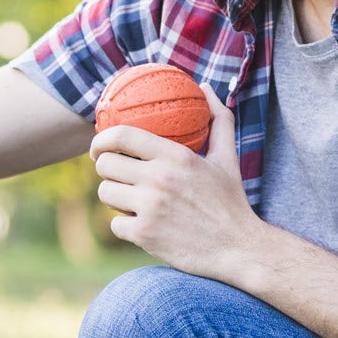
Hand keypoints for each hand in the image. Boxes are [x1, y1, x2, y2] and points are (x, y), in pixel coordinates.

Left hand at [90, 83, 266, 282]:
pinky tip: (141, 225)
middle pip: (106, 164)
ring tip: (130, 200)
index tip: (98, 147)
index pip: (122, 135)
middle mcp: (159, 179)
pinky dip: (124, 225)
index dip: (101, 138)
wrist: (239, 249)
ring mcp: (150, 208)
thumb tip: (207, 88)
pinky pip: (114, 223)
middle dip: (106, 169)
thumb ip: (218, 120)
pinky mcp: (144, 234)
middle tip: (118, 176)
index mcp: (176, 156)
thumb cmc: (231, 202)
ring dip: (113, 197)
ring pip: (105, 193)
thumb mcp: (228, 158)